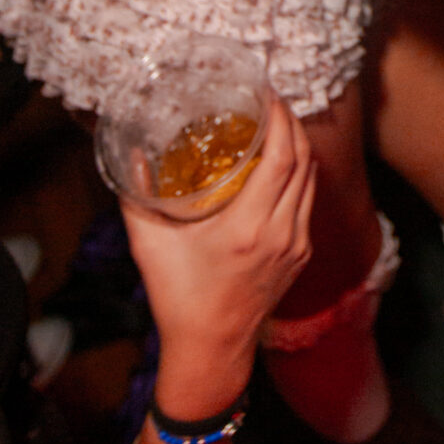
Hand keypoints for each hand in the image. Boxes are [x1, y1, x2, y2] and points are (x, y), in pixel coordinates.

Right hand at [125, 100, 316, 414]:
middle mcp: (281, 233)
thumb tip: (133, 150)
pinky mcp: (301, 254)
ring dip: (299, 146)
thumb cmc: (177, 298)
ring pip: (311, 179)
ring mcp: (296, 245)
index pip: (282, 158)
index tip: (268, 94)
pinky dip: (300, 173)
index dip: (281, 119)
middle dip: (291, 123)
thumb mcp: (149, 244)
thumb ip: (138, 195)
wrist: (212, 350)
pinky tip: (281, 161)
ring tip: (277, 122)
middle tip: (270, 99)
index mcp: (248, 228)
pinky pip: (308, 201)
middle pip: (303, 160)